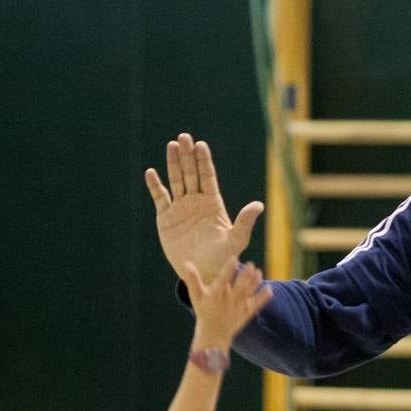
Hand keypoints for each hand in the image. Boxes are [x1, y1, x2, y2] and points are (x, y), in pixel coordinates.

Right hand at [145, 133, 263, 284]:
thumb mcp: (236, 240)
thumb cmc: (223, 257)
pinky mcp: (166, 218)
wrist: (203, 273)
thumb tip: (259, 205)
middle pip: (190, 173)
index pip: (207, 176)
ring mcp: (180, 208)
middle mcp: (196, 201)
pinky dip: (155, 186)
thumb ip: (245, 222)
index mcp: (213, 203)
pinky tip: (151, 173)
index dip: (204, 161)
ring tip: (171, 146)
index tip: (201, 145)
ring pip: (176, 181)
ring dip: (173, 163)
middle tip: (184, 137)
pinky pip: (160, 198)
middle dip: (187, 155)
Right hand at [184, 258, 272, 348]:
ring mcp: (238, 308)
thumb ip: (193, 279)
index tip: (234, 258)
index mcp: (216, 295)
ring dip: (255, 283)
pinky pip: (256, 305)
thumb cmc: (204, 311)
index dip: (229, 269)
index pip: (223, 280)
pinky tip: (270, 289)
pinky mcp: (246, 314)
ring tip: (259, 272)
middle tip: (251, 264)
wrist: (213, 334)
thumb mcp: (196, 296)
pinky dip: (263, 298)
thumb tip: (186, 262)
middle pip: (239, 287)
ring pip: (248, 294)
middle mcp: (228, 301)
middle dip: (245, 276)